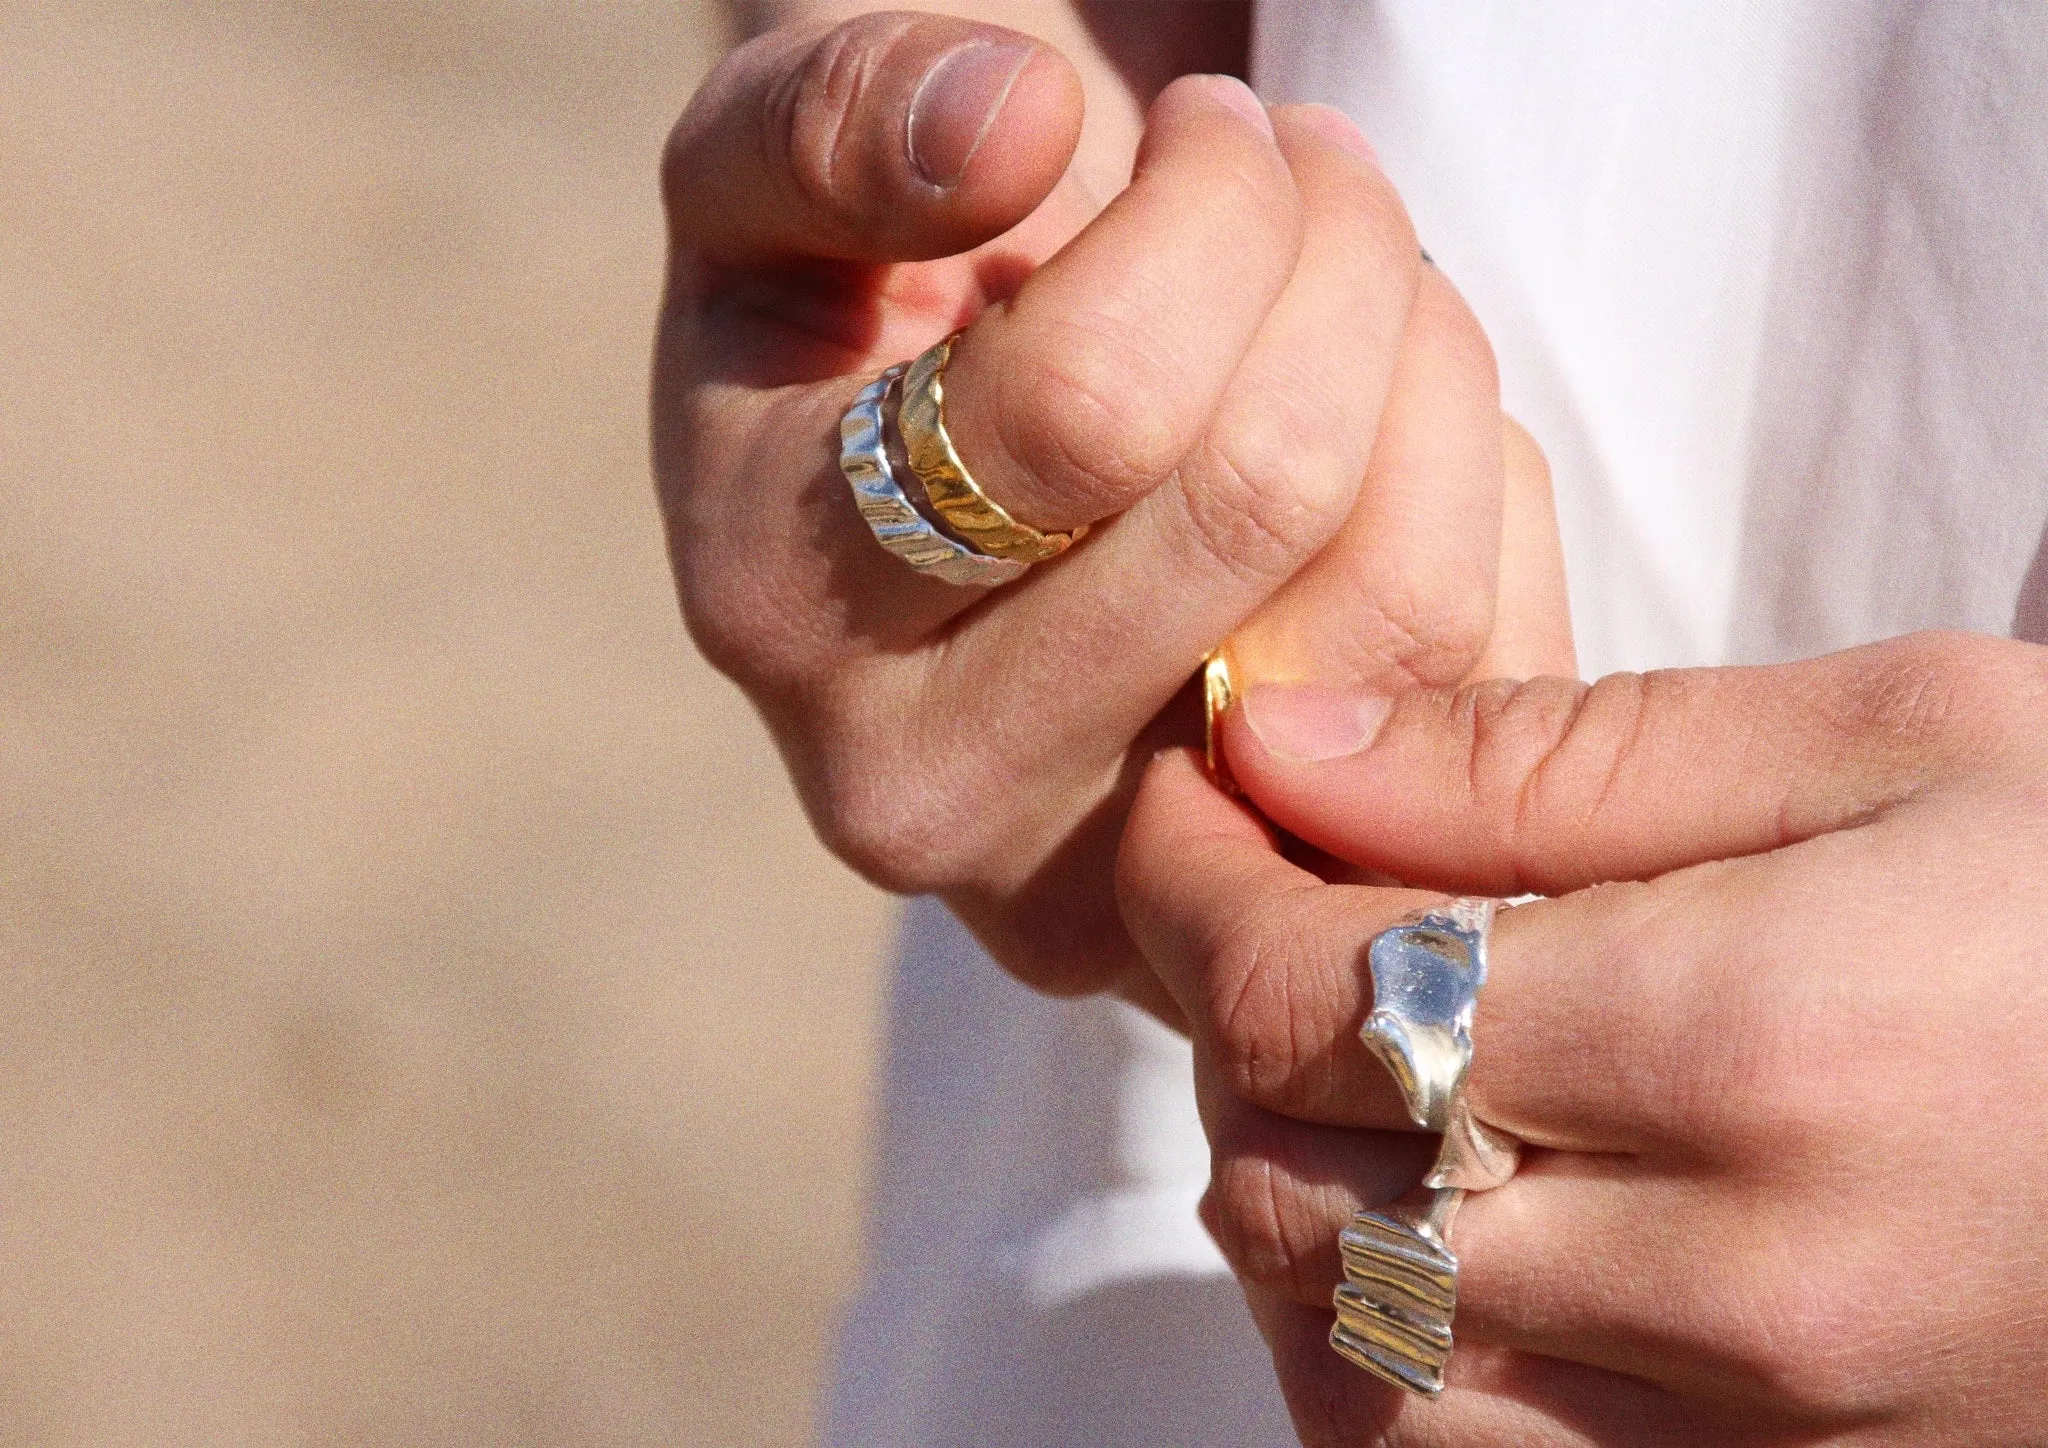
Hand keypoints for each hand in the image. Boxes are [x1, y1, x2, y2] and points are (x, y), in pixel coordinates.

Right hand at [656, 10, 1565, 1010]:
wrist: (939, 491)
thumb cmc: (866, 306)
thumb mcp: (772, 178)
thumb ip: (834, 119)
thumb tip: (1016, 123)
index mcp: (785, 603)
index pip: (1092, 406)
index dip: (1212, 211)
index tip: (1213, 120)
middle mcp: (938, 784)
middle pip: (1261, 502)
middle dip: (1342, 262)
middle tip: (1318, 165)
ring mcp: (1126, 878)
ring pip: (1403, 606)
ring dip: (1433, 369)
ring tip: (1369, 277)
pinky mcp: (1280, 893)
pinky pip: (1488, 682)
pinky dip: (1484, 506)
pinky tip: (1395, 426)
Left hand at [1118, 631, 2047, 1442]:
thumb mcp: (1890, 738)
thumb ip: (1546, 755)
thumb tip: (1277, 743)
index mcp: (1755, 1046)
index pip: (1309, 996)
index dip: (1194, 885)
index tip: (1194, 801)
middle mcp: (1737, 1287)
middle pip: (1293, 1179)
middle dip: (1227, 1025)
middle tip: (1274, 898)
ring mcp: (1759, 1440)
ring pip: (1348, 1360)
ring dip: (1281, 1195)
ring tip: (1343, 1057)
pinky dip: (1372, 1342)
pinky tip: (1421, 1219)